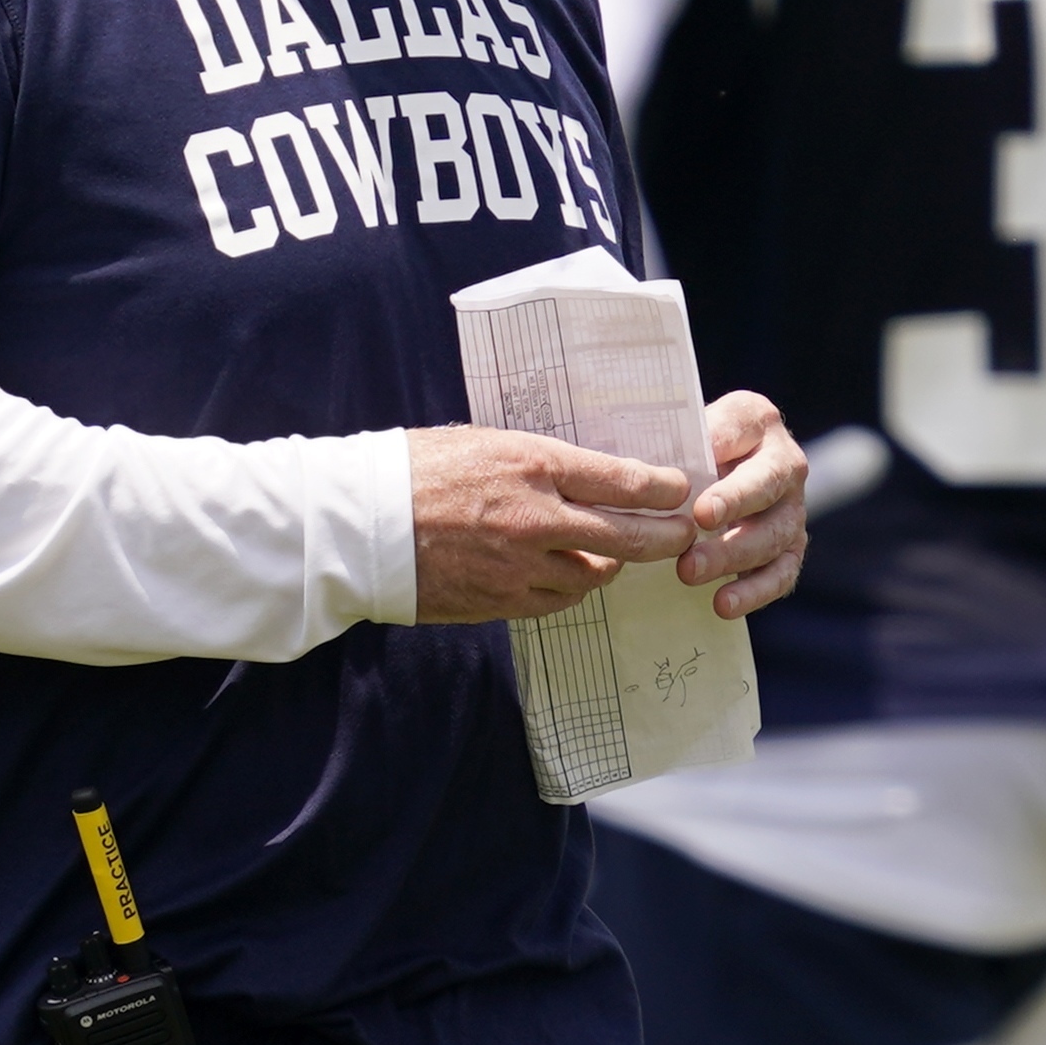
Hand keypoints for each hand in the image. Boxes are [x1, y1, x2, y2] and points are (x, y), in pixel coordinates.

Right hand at [409, 421, 694, 622]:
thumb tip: (591, 473)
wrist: (362, 523)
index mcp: (534, 465)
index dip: (663, 489)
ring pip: (594, 576)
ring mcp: (520, 566)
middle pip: (627, 538)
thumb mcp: (487, 442)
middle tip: (684, 535)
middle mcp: (536, 518)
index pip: (623, 480)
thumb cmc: (418, 469)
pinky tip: (569, 576)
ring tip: (613, 555)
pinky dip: (571, 589)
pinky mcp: (501, 602)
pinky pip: (557, 601)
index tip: (680, 491)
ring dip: (611, 565)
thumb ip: (541, 461)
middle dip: (666, 538)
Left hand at [675, 390, 810, 615]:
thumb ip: (674, 440)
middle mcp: (786, 462)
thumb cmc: (687, 442)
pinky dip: (754, 591)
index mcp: (758, 421)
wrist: (714, 463)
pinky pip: (782, 573)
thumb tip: (651, 472)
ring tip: (688, 573)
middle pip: (767, 492)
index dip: (726, 480)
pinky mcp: (790, 546)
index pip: (744, 442)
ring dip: (731, 558)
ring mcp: (792, 507)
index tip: (701, 512)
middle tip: (690, 549)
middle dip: (730, 520)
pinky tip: (722, 605)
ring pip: (774, 536)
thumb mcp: (679, 426)